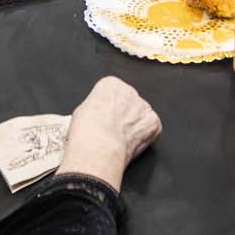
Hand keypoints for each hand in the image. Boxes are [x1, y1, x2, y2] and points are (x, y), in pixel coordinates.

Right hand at [56, 76, 161, 190]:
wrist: (98, 149)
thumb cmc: (87, 133)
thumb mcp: (81, 112)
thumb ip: (95, 107)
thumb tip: (96, 115)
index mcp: (110, 84)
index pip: (112, 92)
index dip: (107, 108)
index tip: (104, 118)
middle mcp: (129, 91)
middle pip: (128, 102)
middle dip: (123, 116)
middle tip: (112, 130)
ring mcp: (143, 107)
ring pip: (141, 115)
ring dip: (134, 125)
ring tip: (120, 139)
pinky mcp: (153, 124)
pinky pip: (152, 128)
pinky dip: (145, 136)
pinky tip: (132, 143)